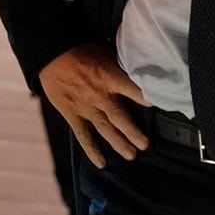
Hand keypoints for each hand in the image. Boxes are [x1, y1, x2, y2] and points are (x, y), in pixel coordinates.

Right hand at [38, 43, 148, 168]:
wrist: (53, 55)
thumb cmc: (83, 51)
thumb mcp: (109, 55)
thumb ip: (123, 69)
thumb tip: (144, 74)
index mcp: (111, 78)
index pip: (135, 91)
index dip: (148, 101)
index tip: (161, 110)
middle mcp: (100, 96)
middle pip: (121, 118)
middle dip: (134, 133)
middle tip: (145, 145)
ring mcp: (86, 107)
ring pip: (105, 130)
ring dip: (119, 143)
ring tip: (131, 155)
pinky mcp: (73, 115)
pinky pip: (83, 136)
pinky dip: (92, 150)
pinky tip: (101, 163)